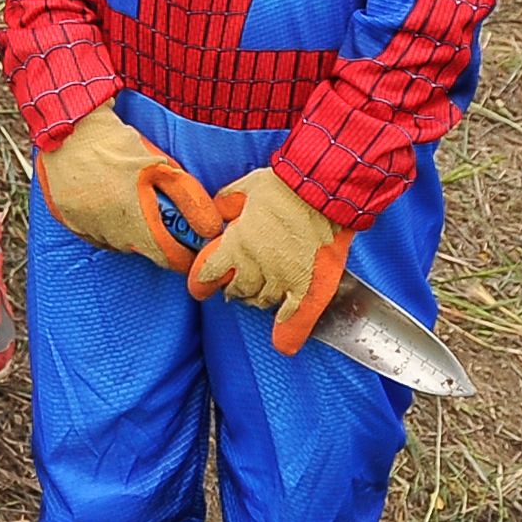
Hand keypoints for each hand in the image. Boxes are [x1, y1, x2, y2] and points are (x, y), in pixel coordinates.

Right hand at [34, 101, 222, 269]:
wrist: (68, 126)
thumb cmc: (118, 145)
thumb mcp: (163, 167)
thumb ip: (192, 201)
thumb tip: (212, 230)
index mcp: (135, 224)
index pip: (169, 258)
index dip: (184, 251)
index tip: (188, 239)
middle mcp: (108, 234)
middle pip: (142, 250)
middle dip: (154, 234)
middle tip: (155, 206)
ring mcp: (84, 229)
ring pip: (116, 242)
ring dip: (126, 228)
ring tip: (125, 195)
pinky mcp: (65, 220)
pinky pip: (93, 232)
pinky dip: (102, 221)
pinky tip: (103, 196)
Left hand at [189, 166, 353, 352]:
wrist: (322, 192)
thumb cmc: (283, 187)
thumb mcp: (243, 189)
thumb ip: (226, 205)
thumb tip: (218, 215)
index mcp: (236, 243)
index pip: (209, 272)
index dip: (200, 283)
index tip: (198, 289)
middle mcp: (256, 265)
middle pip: (237, 289)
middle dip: (232, 288)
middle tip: (233, 287)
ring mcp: (283, 277)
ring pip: (262, 300)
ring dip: (256, 299)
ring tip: (256, 295)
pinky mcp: (309, 283)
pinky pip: (296, 312)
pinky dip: (289, 325)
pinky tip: (282, 334)